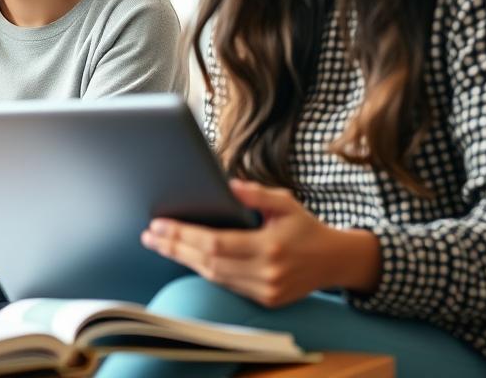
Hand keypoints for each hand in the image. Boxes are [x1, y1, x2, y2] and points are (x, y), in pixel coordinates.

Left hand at [141, 180, 381, 306]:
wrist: (335, 261)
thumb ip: (256, 194)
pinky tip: (186, 257)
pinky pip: (227, 286)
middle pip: (208, 263)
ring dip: (184, 260)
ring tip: (160, 244)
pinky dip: (204, 271)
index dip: (184, 235)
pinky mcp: (266, 301)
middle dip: (175, 248)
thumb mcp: (286, 203)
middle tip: (150, 235)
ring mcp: (266, 291)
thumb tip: (227, 185)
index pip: (215, 244)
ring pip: (214, 277)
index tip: (159, 225)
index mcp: (270, 247)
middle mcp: (267, 273)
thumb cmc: (305, 228)